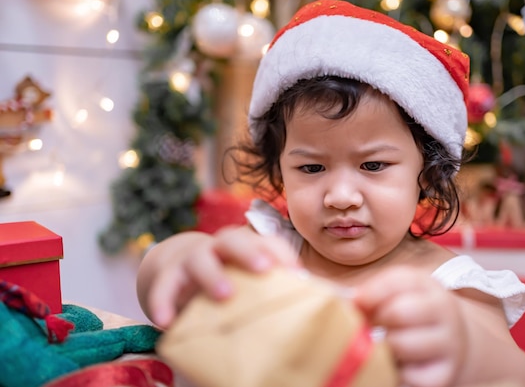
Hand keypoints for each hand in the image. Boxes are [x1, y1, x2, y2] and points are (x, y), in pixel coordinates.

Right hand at [138, 226, 299, 327]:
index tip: (298, 273)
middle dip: (249, 252)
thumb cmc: (226, 277)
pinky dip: (162, 302)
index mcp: (245, 247)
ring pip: (200, 259)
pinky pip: (162, 287)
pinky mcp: (167, 277)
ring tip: (224, 295)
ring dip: (213, 275)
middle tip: (264, 269)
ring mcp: (191, 259)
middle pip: (233, 241)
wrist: (178, 270)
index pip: (267, 241)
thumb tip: (323, 306)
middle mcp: (219, 248)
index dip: (282, 253)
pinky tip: (167, 323)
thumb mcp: (247, 279)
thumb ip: (273, 289)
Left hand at [353, 266, 467, 386]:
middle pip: (399, 312)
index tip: (358, 302)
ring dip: (382, 346)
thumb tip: (352, 301)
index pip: (398, 281)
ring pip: (400, 344)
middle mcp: (445, 315)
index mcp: (431, 288)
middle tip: (371, 326)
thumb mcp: (402, 292)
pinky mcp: (442, 376)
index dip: (371, 292)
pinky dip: (393, 372)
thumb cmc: (415, 314)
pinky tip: (394, 364)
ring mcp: (448, 347)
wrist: (453, 343)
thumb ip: (376, 290)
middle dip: (377, 320)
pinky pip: (407, 376)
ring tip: (381, 345)